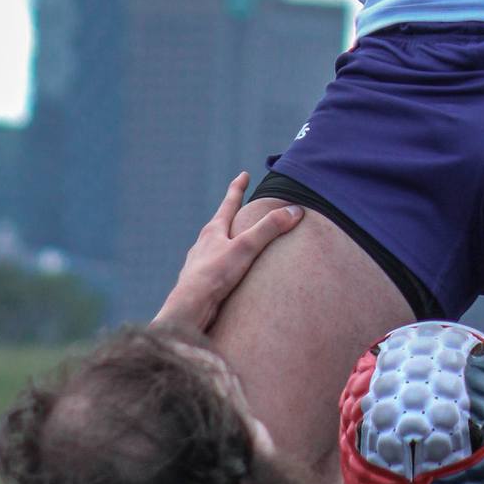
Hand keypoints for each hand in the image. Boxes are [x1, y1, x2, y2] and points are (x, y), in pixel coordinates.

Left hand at [152, 172, 301, 331]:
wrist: (189, 309)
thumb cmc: (214, 275)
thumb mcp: (246, 247)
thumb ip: (269, 228)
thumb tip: (295, 210)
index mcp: (213, 231)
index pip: (229, 203)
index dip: (238, 188)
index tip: (244, 174)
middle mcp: (204, 244)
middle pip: (220, 224)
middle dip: (231, 216)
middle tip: (240, 208)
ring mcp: (200, 264)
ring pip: (216, 248)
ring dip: (227, 243)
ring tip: (235, 244)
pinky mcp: (202, 284)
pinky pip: (216, 269)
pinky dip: (225, 266)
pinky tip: (229, 276)